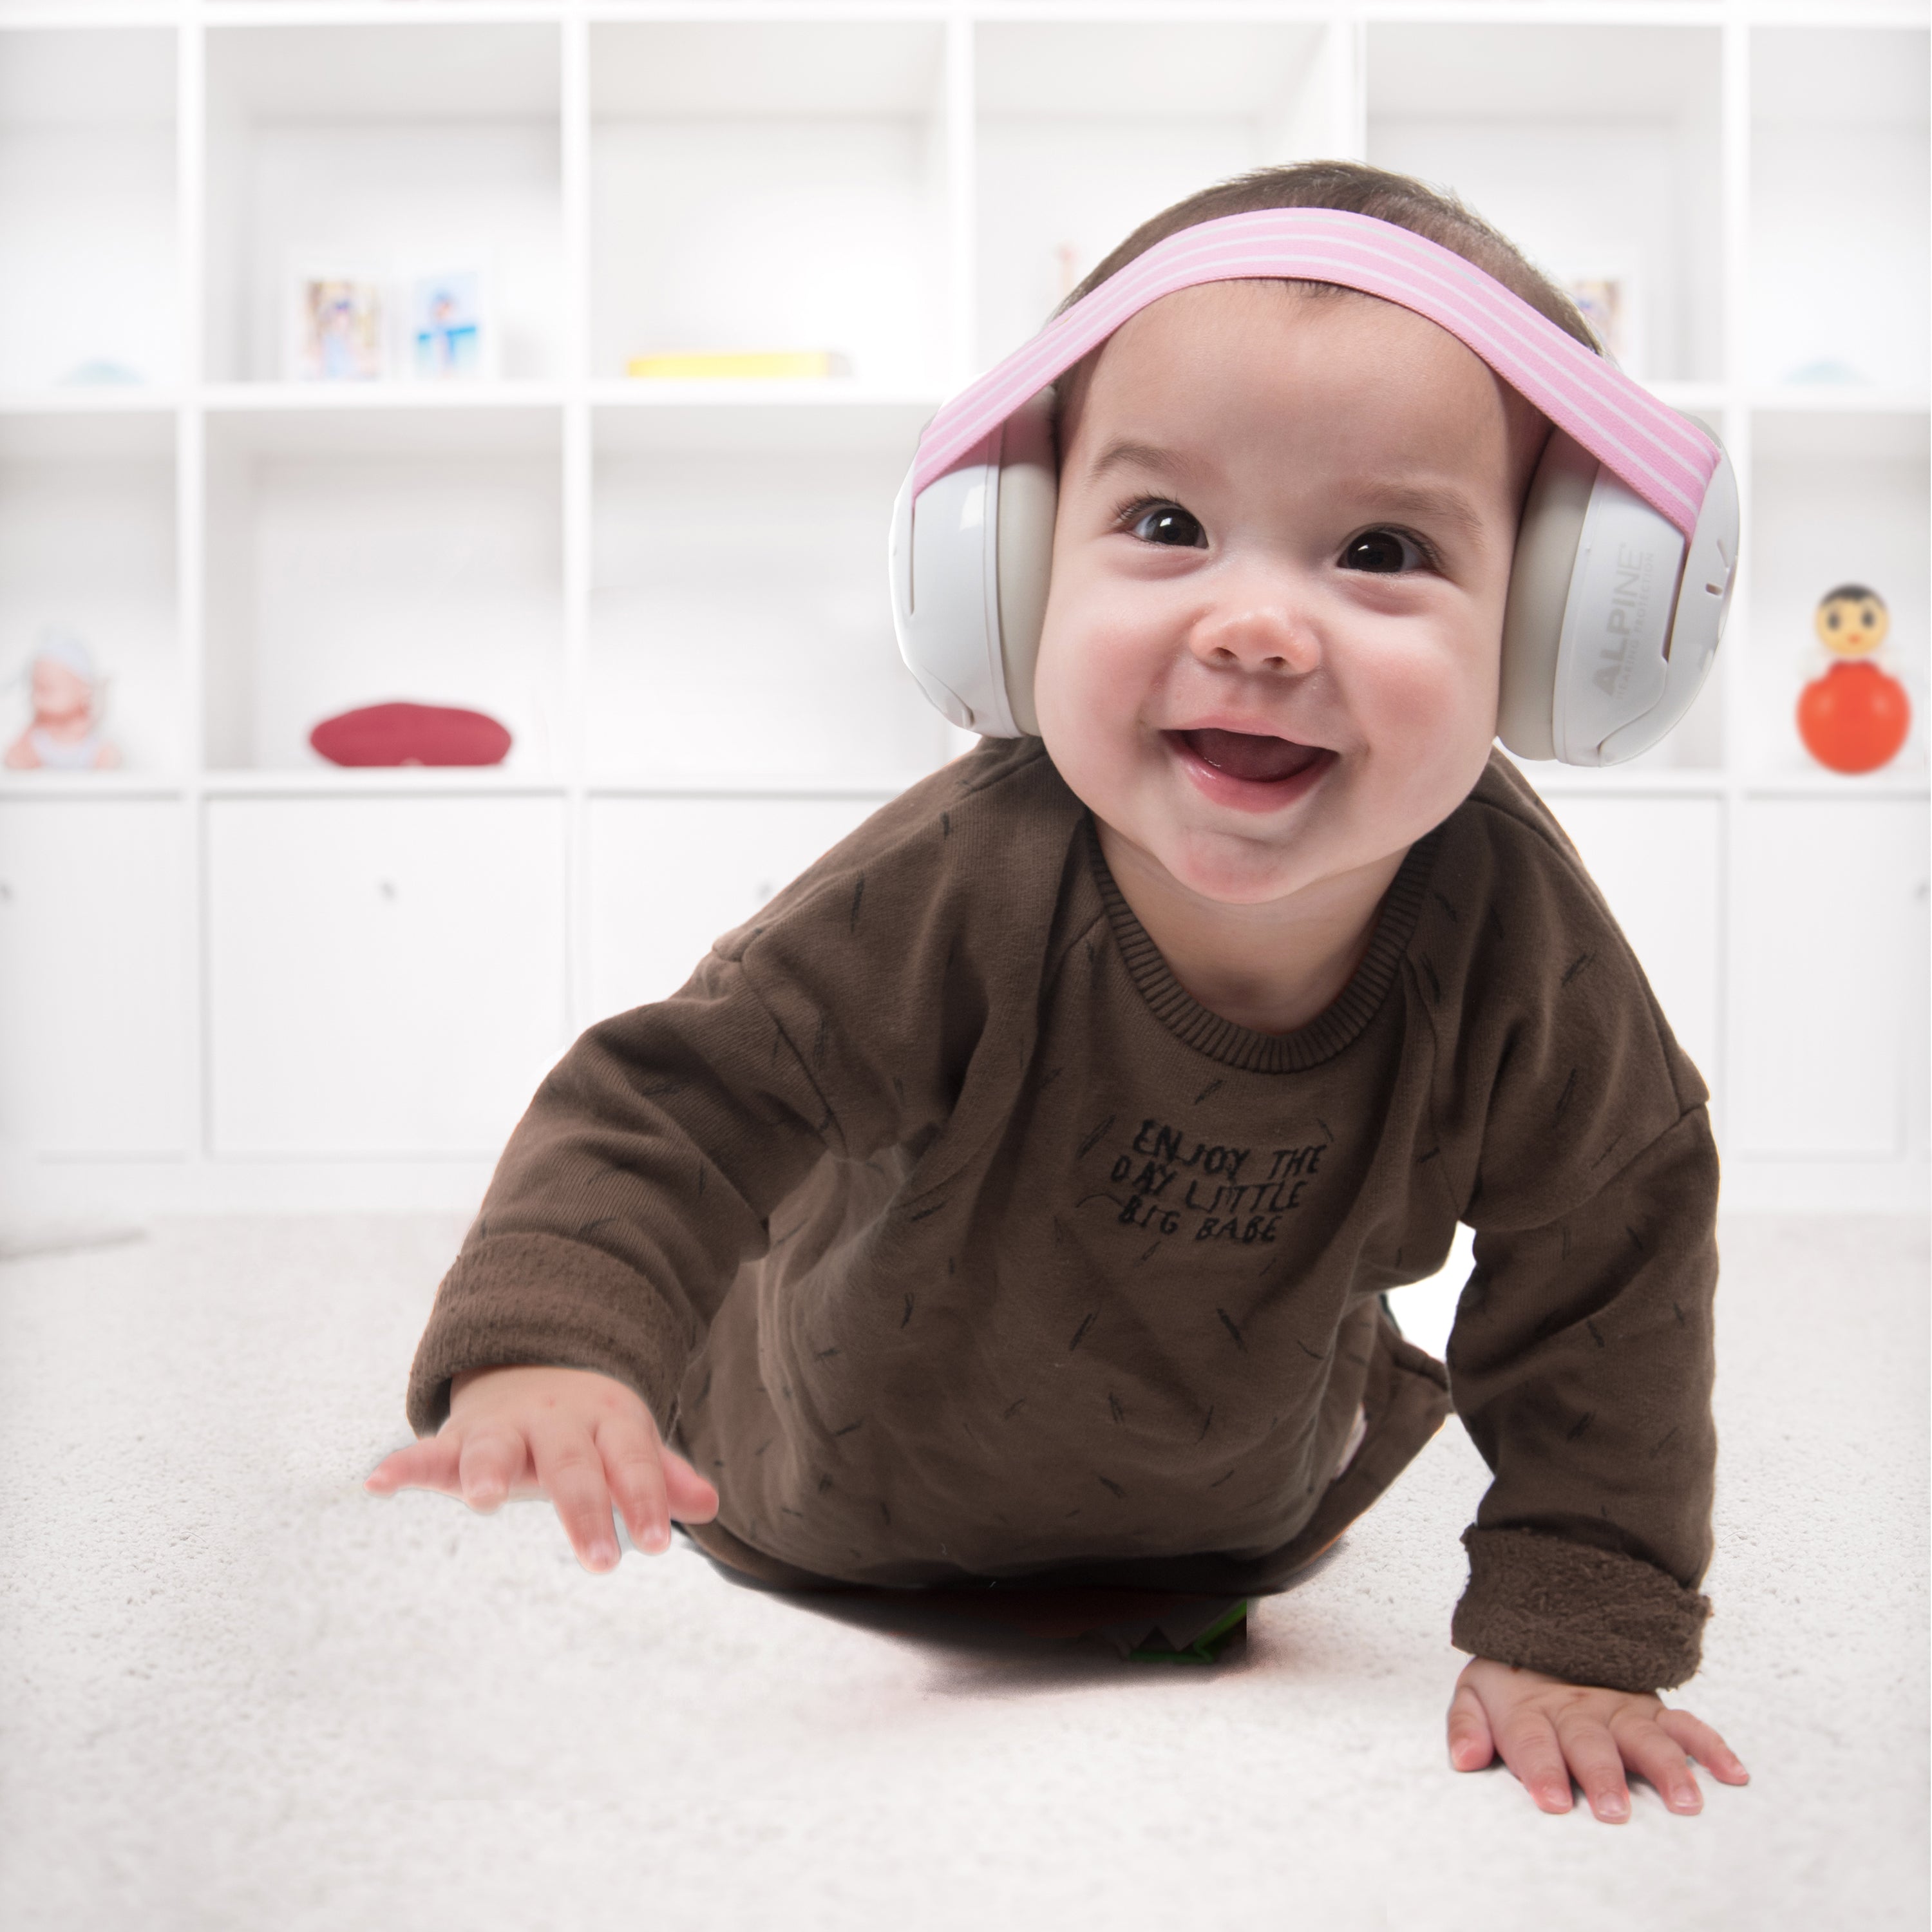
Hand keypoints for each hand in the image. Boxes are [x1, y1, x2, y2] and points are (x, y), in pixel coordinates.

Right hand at [364, 1364, 719, 1573]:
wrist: (532, 1364)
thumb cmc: (588, 1429)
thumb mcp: (629, 1443)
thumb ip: (664, 1476)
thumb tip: (710, 1506)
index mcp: (605, 1420)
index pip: (630, 1461)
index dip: (645, 1500)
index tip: (655, 1546)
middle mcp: (554, 1422)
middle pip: (570, 1466)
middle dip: (584, 1512)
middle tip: (600, 1562)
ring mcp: (503, 1427)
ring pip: (494, 1447)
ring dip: (486, 1470)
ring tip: (482, 1500)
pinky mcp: (457, 1438)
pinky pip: (426, 1451)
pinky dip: (401, 1465)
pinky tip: (376, 1482)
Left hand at [1447, 1657, 1748, 1821]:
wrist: (1543, 1624)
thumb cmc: (1510, 1678)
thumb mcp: (1474, 1693)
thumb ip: (1466, 1727)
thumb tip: (1463, 1759)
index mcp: (1532, 1711)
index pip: (1535, 1743)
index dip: (1542, 1770)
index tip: (1553, 1801)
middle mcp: (1578, 1710)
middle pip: (1591, 1744)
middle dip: (1603, 1777)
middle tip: (1615, 1811)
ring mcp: (1618, 1708)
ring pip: (1645, 1737)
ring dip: (1666, 1768)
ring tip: (1685, 1802)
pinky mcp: (1649, 1707)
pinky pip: (1685, 1725)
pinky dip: (1711, 1747)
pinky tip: (1732, 1774)